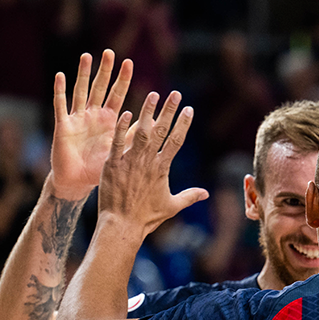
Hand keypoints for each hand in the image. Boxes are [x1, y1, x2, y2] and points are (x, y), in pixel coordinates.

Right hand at [50, 50, 132, 199]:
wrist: (77, 182)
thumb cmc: (99, 168)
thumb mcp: (120, 150)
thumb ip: (133, 136)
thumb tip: (154, 123)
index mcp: (109, 120)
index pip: (117, 94)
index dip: (123, 79)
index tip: (129, 62)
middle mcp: (93, 115)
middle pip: (100, 88)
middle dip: (105, 70)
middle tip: (110, 52)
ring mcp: (77, 118)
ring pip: (81, 91)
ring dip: (83, 74)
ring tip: (87, 56)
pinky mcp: (63, 126)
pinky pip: (61, 106)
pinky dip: (60, 91)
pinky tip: (60, 76)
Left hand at [99, 91, 207, 237]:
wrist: (122, 225)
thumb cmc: (146, 218)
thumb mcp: (171, 206)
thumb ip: (189, 196)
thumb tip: (206, 194)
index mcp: (162, 168)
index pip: (176, 141)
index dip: (183, 123)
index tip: (189, 109)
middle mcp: (148, 161)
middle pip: (161, 131)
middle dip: (169, 111)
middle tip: (175, 94)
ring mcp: (130, 161)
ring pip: (140, 131)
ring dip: (147, 112)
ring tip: (153, 95)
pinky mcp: (112, 164)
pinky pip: (117, 142)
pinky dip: (122, 128)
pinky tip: (126, 112)